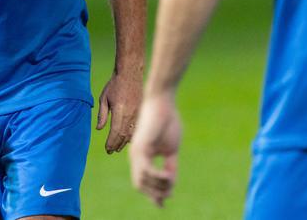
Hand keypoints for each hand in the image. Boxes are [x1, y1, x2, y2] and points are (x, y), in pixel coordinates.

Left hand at [96, 71, 141, 153]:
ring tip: (118, 148)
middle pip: (124, 135)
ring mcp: (138, 113)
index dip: (111, 142)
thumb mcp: (104, 98)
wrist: (130, 73)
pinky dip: (132, 135)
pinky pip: (138, 127)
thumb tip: (99, 129)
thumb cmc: (115, 84)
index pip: (116, 132)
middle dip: (117, 145)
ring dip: (125, 142)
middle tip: (111, 151)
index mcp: (120, 110)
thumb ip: (102, 115)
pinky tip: (128, 139)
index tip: (107, 149)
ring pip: (133, 133)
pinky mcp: (142, 111)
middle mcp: (130, 114)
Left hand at [129, 93, 180, 207]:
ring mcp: (136, 152)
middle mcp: (135, 156)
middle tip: (169, 195)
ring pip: (141, 182)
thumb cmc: (168, 122)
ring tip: (171, 181)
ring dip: (158, 187)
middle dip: (155, 194)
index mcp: (142, 157)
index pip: (143, 182)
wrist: (164, 102)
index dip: (153, 194)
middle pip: (140, 186)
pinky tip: (168, 176)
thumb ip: (170, 166)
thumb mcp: (171, 150)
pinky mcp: (140, 148)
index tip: (164, 203)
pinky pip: (146, 171)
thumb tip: (170, 183)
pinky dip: (157, 178)